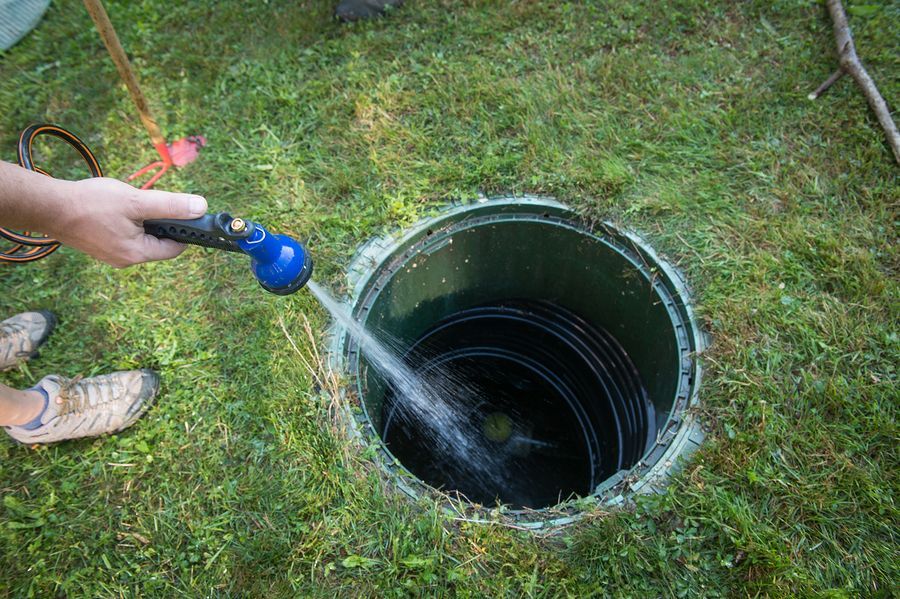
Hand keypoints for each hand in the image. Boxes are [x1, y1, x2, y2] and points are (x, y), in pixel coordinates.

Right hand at [49, 177, 207, 267]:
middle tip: (145, 202)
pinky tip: (114, 208)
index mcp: (137, 254)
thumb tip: (201, 207)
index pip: (175, 247)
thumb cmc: (91, 203)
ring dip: (142, 219)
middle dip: (159, 220)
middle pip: (159, 241)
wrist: (48, 206)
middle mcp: (126, 260)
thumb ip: (171, 206)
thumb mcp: (137, 201)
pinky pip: (125, 234)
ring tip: (125, 204)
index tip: (183, 211)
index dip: (183, 229)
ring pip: (142, 236)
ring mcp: (112, 255)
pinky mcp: (101, 246)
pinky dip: (127, 220)